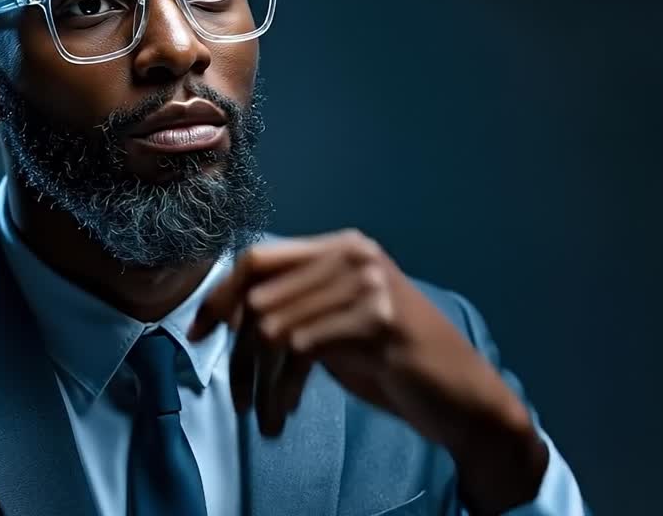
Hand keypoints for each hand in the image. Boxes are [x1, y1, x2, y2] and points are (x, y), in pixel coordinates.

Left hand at [188, 229, 548, 513]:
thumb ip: (294, 307)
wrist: (464, 397)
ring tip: (261, 414)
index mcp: (341, 247)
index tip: (198, 333)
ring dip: (257, 381)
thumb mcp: (336, 325)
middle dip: (238, 353)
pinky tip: (285, 413)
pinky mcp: (377, 318)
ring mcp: (367, 282)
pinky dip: (281, 388)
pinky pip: (299, 349)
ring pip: (272, 325)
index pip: (257, 259)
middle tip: (237, 397)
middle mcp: (353, 254)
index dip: (220, 296)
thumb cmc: (396, 364)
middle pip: (258, 294)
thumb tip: (226, 315)